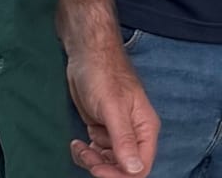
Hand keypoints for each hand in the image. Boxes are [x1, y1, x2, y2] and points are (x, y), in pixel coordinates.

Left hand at [68, 43, 159, 175]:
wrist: (86, 55)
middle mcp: (134, 134)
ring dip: (91, 161)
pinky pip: (96, 153)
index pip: (140, 167)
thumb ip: (124, 140)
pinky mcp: (102, 130)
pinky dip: (85, 154)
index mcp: (145, 129)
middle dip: (102, 167)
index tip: (97, 168)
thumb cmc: (103, 74)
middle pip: (123, 169)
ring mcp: (117, 133)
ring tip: (79, 146)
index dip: (119, 175)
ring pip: (108, 163)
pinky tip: (76, 142)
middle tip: (86, 154)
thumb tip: (135, 169)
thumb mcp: (113, 108)